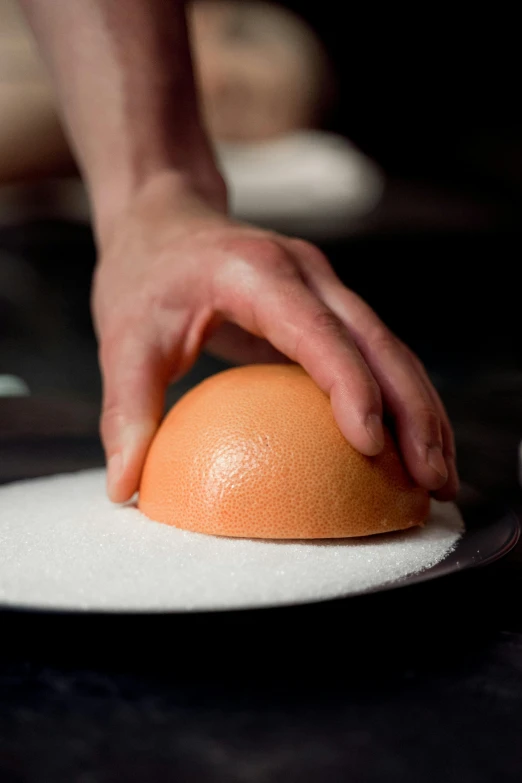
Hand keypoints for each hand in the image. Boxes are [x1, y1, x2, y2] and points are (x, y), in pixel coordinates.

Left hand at [93, 172, 457, 502]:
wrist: (164, 219)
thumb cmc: (144, 275)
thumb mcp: (122, 339)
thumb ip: (126, 410)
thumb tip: (126, 488)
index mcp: (256, 273)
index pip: (317, 331)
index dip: (349, 385)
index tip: (371, 445)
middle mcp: (305, 273)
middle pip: (378, 341)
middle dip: (413, 411)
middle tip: (432, 480)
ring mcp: (324, 286)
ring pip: (392, 349)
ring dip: (422, 411)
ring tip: (439, 475)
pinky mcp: (328, 307)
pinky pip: (376, 355)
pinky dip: (400, 400)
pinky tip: (412, 445)